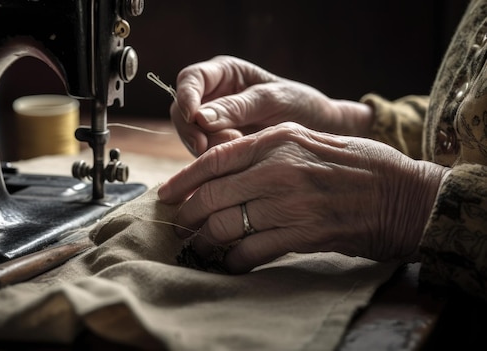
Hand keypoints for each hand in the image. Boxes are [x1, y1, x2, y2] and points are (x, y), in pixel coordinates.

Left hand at [158, 122, 448, 273]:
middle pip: (212, 196)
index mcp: (277, 140)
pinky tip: (231, 263)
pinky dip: (235, 261)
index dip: (182, 180)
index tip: (166, 194)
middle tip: (180, 225)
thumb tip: (221, 168)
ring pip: (227, 225)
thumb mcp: (308, 138)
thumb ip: (265, 149)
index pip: (213, 160)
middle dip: (188, 214)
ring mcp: (290, 204)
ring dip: (207, 241)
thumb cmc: (357, 164)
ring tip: (201, 247)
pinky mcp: (303, 235)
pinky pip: (253, 251)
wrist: (404, 194)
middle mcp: (278, 169)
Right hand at [171, 55, 372, 156]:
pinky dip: (211, 160)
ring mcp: (212, 122)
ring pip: (189, 135)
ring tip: (237, 148)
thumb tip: (199, 118)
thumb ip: (237, 107)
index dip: (185, 96)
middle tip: (210, 146)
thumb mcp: (272, 100)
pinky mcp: (217, 144)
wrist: (317, 131)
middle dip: (192, 130)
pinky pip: (201, 153)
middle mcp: (212, 95)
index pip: (190, 79)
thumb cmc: (300, 105)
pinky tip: (234, 162)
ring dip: (204, 147)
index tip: (193, 117)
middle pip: (181, 110)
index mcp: (223, 73)